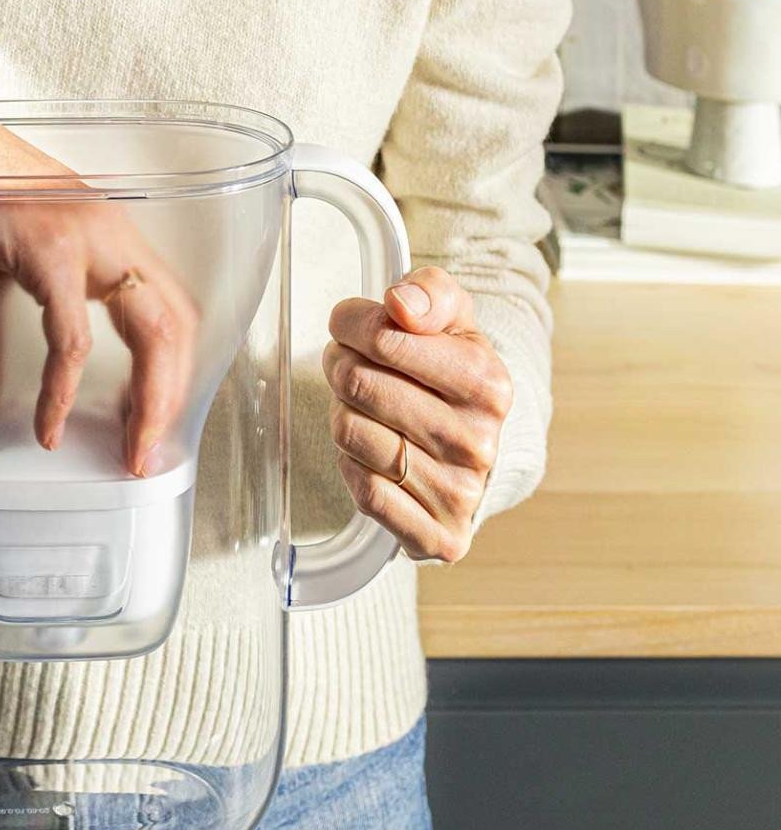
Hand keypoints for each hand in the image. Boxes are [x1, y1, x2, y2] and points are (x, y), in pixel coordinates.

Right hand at [0, 53, 197, 474]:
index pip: (171, 310)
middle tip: (148, 456)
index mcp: (109, 237)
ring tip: (126, 452)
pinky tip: (51, 423)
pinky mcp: (49, 248)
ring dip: (147, 401)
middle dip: (172, 398)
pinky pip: (71, 334)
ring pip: (150, 330)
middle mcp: (113, 234)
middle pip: (177, 325)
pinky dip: (64, 387)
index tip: (153, 425)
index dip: (174, 372)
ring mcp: (87, 237)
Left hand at [322, 266, 512, 563]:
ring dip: (342, 415)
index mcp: (489, 383)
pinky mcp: (437, 537)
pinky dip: (350, 465)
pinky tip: (368, 452)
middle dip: (341, 366)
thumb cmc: (451, 374)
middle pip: (359, 385)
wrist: (474, 445)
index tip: (349, 325)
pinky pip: (364, 492)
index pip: (385, 338)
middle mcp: (479, 442)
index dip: (352, 325)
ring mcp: (460, 494)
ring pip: (352, 435)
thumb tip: (400, 305)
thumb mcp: (452, 319)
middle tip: (348, 364)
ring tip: (361, 406)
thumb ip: (429, 293)